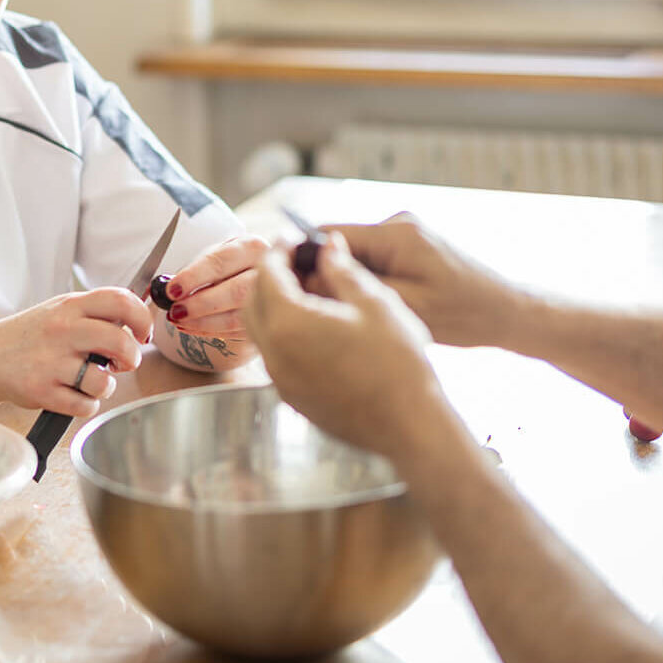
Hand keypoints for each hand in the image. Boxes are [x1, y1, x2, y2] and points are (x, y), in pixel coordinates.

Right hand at [0, 288, 154, 416]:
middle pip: (120, 342)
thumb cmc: (32, 335)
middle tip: (123, 363)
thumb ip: (96, 312)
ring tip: (89, 380)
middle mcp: (62, 331)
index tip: (143, 333)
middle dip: (132, 358)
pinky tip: (72, 393)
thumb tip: (139, 320)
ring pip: (104, 382)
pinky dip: (85, 404)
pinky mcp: (43, 392)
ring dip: (105, 386)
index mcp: (70, 307)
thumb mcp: (61, 310)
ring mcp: (51, 363)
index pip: (121, 301)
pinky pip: (85, 406)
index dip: (142, 319)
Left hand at [160, 235, 267, 345]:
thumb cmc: (232, 265)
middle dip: (200, 304)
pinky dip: (210, 331)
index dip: (195, 277)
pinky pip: (237, 332)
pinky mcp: (267, 321)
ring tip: (178, 320)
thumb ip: (192, 271)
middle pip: (235, 291)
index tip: (172, 289)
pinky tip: (191, 327)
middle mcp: (267, 272)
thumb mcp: (216, 257)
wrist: (259, 277)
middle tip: (175, 311)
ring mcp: (273, 299)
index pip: (222, 261)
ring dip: (203, 322)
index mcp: (252, 247)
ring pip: (238, 316)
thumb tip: (158, 287)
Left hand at [244, 233, 456, 462]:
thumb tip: (328, 246)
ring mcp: (280, 380)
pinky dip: (283, 334)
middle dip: (269, 277)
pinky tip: (313, 327)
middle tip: (295, 261)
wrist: (409, 424)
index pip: (267, 274)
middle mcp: (274, 353)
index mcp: (288, 323)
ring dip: (273, 306)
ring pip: (260, 332)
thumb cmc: (397, 362)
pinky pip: (275, 357)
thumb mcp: (374, 303)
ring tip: (305, 291)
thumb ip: (343, 269)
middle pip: (253, 302)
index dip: (279, 250)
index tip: (293, 238)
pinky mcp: (292, 399)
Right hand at [320, 214, 527, 348]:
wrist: (508, 313)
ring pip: (354, 256)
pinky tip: (377, 308)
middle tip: (322, 310)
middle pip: (338, 245)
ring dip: (348, 282)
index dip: (302, 260)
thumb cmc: (465, 315)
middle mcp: (398, 224)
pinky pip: (373, 261)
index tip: (288, 289)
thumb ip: (354, 288)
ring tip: (355, 313)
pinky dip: (367, 283)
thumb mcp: (404, 307)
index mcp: (396, 233)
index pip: (327, 235)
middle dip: (325, 275)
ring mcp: (405, 234)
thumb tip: (306, 276)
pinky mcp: (411, 247)